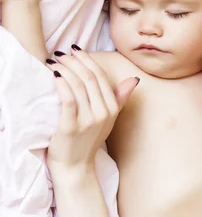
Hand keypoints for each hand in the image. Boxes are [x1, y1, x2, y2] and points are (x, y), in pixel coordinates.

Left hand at [46, 48, 138, 172]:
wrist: (75, 166)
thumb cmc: (88, 141)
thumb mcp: (109, 119)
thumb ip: (120, 98)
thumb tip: (134, 80)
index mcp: (112, 108)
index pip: (100, 76)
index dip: (87, 59)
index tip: (74, 50)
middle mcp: (103, 112)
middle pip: (88, 78)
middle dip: (74, 61)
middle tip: (60, 53)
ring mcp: (88, 120)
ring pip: (78, 85)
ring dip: (65, 69)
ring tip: (53, 62)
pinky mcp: (71, 127)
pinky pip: (68, 99)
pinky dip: (61, 84)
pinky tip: (54, 76)